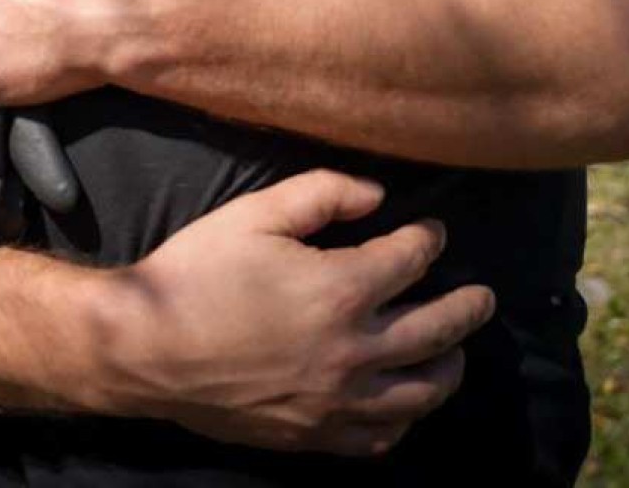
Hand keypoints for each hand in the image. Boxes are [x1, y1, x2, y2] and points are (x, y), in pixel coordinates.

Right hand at [98, 171, 494, 455]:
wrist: (146, 347)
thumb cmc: (196, 273)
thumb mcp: (253, 213)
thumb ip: (322, 193)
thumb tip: (378, 195)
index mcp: (341, 289)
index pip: (411, 260)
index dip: (428, 240)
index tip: (434, 233)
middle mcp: (354, 350)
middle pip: (438, 329)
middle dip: (468, 307)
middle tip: (482, 295)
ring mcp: (338, 400)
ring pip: (422, 391)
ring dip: (449, 366)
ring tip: (455, 350)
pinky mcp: (315, 434)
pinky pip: (381, 435)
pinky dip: (403, 418)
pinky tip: (401, 401)